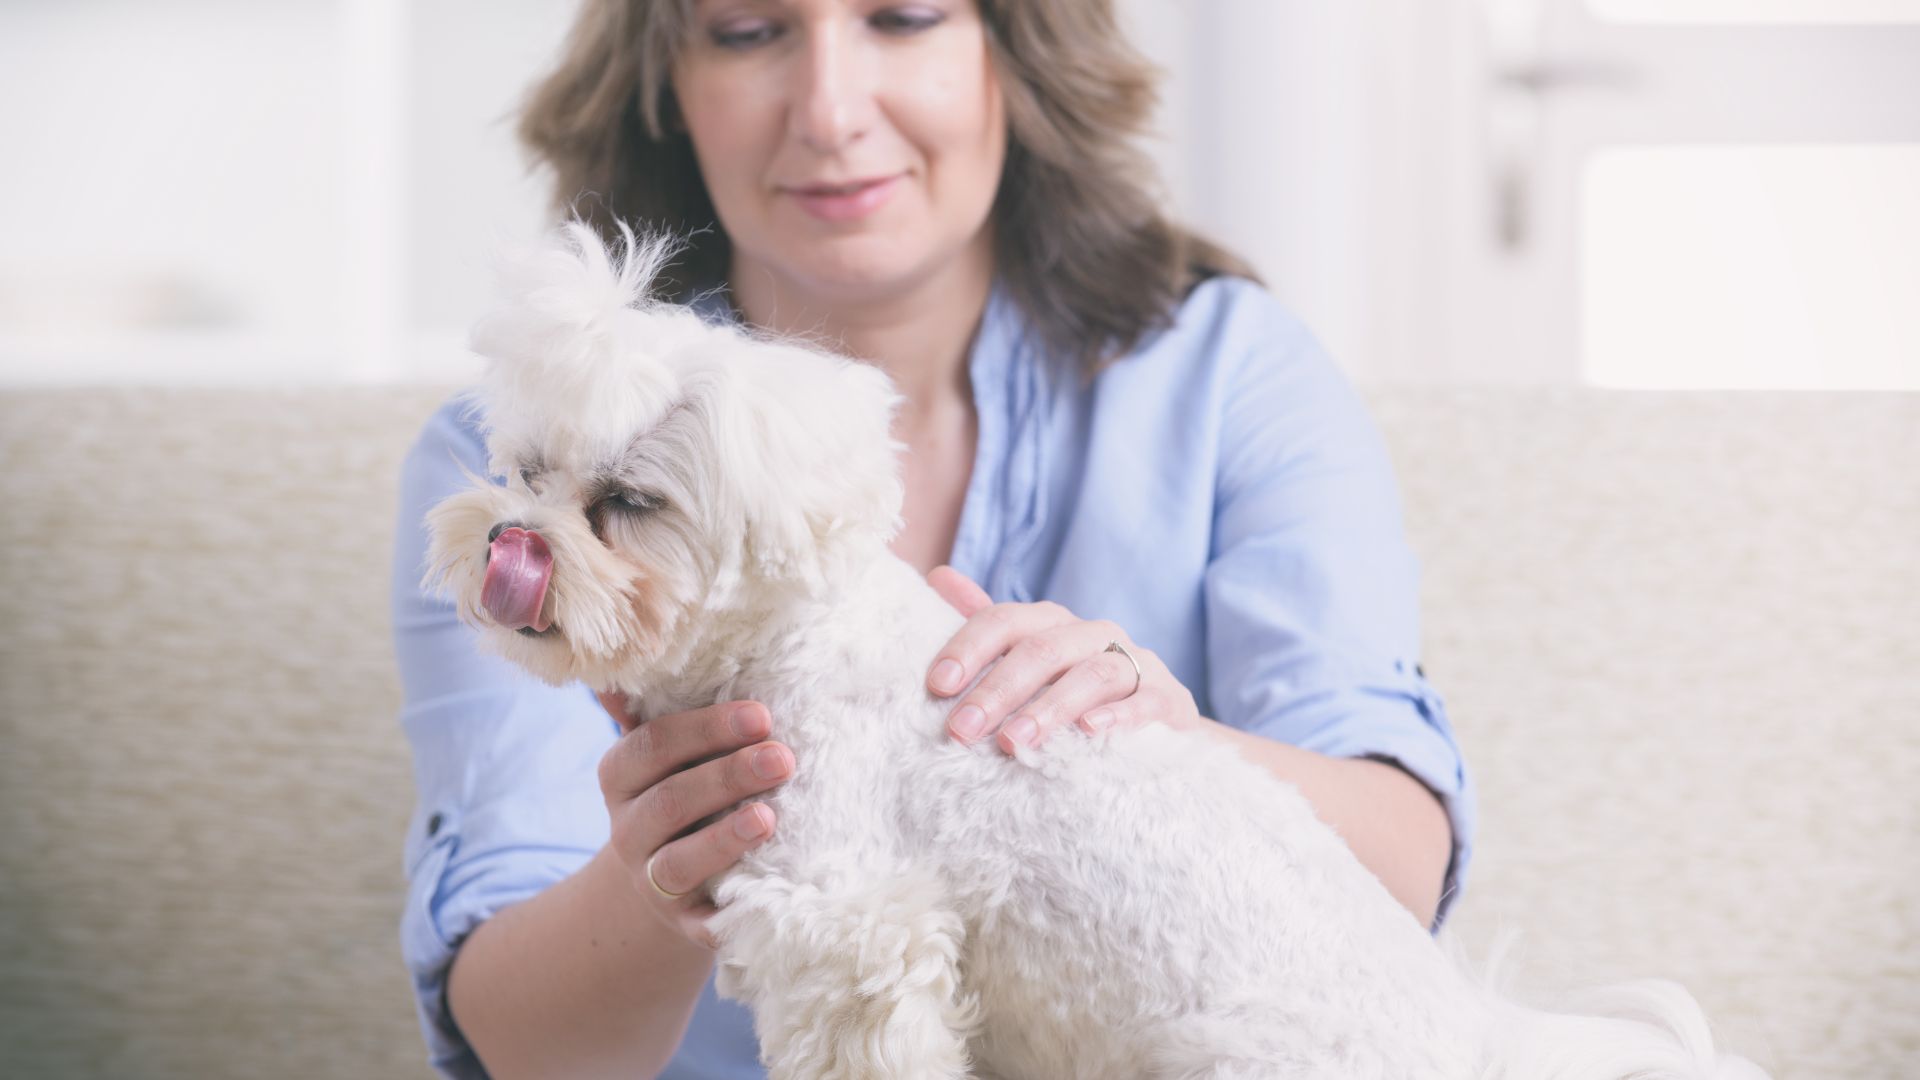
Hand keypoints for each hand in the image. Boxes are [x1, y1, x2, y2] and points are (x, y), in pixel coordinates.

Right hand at [594, 693, 794, 948]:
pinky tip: (767, 897)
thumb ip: (666, 703)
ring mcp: (651, 882)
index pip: (652, 747)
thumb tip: (651, 637)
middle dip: (727, 777)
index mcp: (622, 776)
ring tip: (769, 819)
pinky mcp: (683, 924)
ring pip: (677, 863)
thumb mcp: (670, 751)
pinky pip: (702, 924)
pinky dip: (729, 915)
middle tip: (784, 757)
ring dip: (723, 839)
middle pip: (668, 802)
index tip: (762, 715)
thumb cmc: (685, 792)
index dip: (705, 730)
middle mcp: (628, 830)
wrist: (670, 882)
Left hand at [924, 566, 1202, 753]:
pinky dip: (1119, 715)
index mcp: (1052, 623)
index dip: (968, 648)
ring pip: (1092, 674)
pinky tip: (1090, 731)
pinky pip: (1146, 701)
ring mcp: (1135, 663)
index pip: (1004, 621)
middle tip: (962, 729)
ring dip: (1050, 707)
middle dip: (998, 690)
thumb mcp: (1029, 658)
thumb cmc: (1074, 689)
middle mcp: (1092, 634)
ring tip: (1014, 741)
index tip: (938, 685)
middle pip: (1042, 650)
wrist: (1155, 724)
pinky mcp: (1168, 699)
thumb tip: (937, 575)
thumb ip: (986, 624)